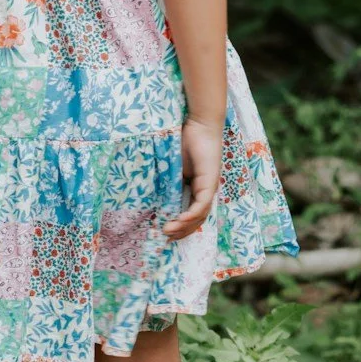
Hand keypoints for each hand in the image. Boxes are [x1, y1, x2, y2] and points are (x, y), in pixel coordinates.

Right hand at [165, 116, 222, 240]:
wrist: (199, 124)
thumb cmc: (185, 141)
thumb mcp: (172, 167)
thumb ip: (167, 182)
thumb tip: (150, 196)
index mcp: (196, 188)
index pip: (190, 214)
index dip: (180, 226)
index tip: (164, 232)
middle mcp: (205, 191)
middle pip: (196, 219)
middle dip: (181, 231)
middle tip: (166, 237)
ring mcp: (209, 187)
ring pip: (200, 215)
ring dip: (184, 226)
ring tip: (169, 230)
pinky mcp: (210, 182)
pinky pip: (202, 204)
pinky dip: (192, 214)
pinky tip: (181, 220)